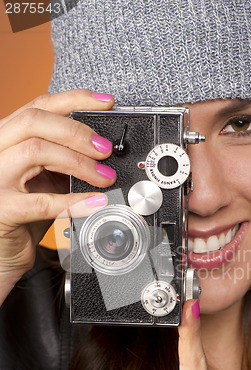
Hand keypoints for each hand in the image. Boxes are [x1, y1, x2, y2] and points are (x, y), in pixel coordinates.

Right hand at [0, 89, 115, 299]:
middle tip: (106, 149)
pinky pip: (42, 201)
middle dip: (77, 131)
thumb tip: (102, 148)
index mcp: (6, 139)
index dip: (74, 100)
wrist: (0, 253)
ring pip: (36, 151)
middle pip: (34, 121)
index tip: (105, 104)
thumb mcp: (43, 180)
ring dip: (79, 162)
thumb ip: (62, 162)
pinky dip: (74, 201)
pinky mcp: (2, 209)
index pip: (37, 106)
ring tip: (105, 177)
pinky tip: (96, 203)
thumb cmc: (22, 216)